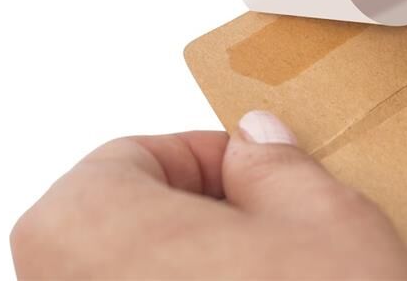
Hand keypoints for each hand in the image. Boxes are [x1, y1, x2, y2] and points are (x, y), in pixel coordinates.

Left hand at [11, 111, 406, 279]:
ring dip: (195, 278)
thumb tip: (256, 139)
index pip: (131, 158)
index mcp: (83, 227)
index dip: (206, 158)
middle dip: (200, 223)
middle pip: (124, 228)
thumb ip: (274, 164)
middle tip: (270, 237)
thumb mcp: (323, 220)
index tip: (255, 177)